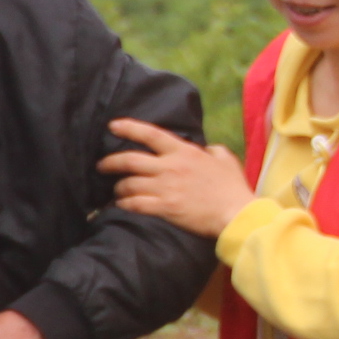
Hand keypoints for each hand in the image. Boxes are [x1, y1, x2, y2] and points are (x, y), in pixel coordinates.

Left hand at [98, 116, 251, 238]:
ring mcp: (165, 187)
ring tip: (116, 191)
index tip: (112, 125)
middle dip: (110, 162)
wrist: (237, 213)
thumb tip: (206, 148)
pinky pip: (134, 204)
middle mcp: (170, 167)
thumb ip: (212, 150)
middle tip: (101, 166)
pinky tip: (121, 206)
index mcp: (183, 152)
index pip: (150, 134)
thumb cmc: (233, 187)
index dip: (129, 127)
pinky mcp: (165, 207)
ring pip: (129, 184)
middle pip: (129, 160)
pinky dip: (124, 204)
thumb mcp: (225, 159)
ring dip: (118, 188)